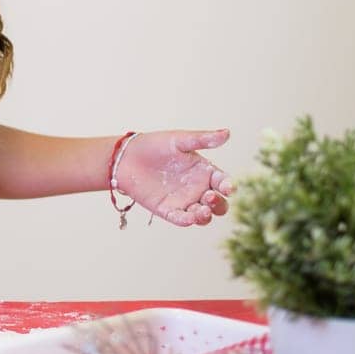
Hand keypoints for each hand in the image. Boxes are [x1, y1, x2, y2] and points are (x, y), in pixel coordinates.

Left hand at [116, 129, 233, 226]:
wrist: (126, 156)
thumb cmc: (155, 145)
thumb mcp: (180, 140)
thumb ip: (203, 139)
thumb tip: (227, 133)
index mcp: (205, 172)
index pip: (223, 183)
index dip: (228, 186)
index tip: (227, 188)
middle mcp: (197, 189)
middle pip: (218, 204)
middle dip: (219, 204)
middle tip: (209, 197)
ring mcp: (184, 201)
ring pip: (203, 216)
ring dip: (205, 216)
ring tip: (202, 210)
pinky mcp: (167, 210)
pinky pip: (181, 219)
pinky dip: (186, 220)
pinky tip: (188, 218)